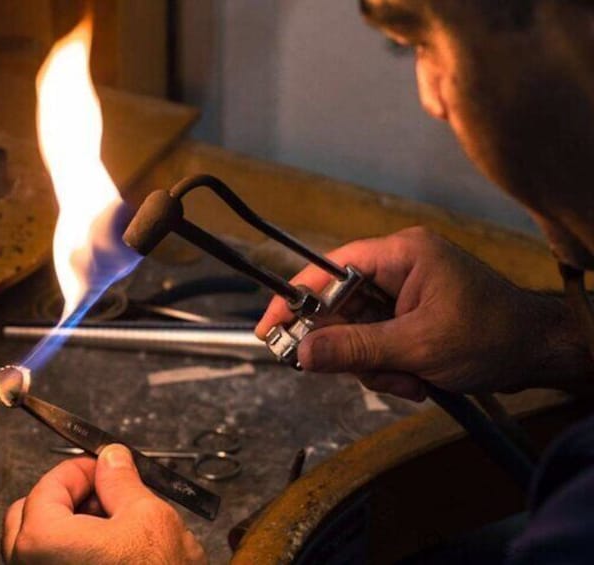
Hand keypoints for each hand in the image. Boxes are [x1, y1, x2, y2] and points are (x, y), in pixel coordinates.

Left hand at [2, 444, 205, 564]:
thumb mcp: (147, 516)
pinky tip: (107, 551)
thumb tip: (112, 460)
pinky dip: (72, 554)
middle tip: (103, 492)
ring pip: (38, 547)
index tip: (102, 467)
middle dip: (67, 497)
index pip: (48, 486)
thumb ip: (121, 481)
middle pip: (31, 515)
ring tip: (112, 524)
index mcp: (42, 540)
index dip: (80, 469)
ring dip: (70, 527)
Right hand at [256, 226, 585, 398]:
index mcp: (399, 255)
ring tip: (407, 380)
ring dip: (373, 364)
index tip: (270, 329)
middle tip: (370, 372)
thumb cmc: (492, 336)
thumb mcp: (418, 346)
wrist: (542, 353)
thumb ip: (356, 349)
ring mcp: (404, 293)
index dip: (294, 299)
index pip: (327, 271)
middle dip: (350, 348)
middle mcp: (397, 268)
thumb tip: (302, 354)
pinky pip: (376, 343)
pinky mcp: (410, 316)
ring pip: (356, 332)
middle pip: (339, 308)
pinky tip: (416, 380)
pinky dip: (388, 367)